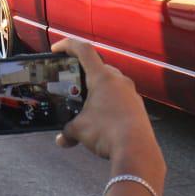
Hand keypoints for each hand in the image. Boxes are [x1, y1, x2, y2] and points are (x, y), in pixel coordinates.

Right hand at [53, 39, 159, 165]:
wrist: (136, 150)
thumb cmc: (108, 132)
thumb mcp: (79, 130)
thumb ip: (67, 131)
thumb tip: (62, 139)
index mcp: (102, 77)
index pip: (83, 50)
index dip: (67, 45)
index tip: (56, 49)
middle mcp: (118, 80)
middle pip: (97, 67)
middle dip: (82, 75)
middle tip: (71, 85)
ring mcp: (130, 93)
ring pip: (110, 84)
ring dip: (96, 92)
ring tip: (85, 107)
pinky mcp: (137, 106)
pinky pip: (119, 99)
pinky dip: (107, 105)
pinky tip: (101, 120)